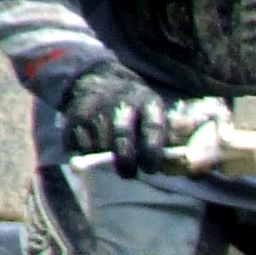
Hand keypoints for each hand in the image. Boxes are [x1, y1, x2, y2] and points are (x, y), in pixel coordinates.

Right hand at [63, 65, 180, 177]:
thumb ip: (170, 135)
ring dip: (105, 156)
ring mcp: (96, 107)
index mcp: (148, 103)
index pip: (153, 129)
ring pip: (100, 143)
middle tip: (128, 173)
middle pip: (122, 136)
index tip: (150, 168)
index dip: (152, 153)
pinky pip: (79, 144)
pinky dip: (85, 151)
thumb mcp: (156, 113)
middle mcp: (122, 102)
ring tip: (109, 154)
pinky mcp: (74, 114)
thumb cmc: (135, 107)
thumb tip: (181, 158)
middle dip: (126, 160)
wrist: (101, 80)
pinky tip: (94, 145)